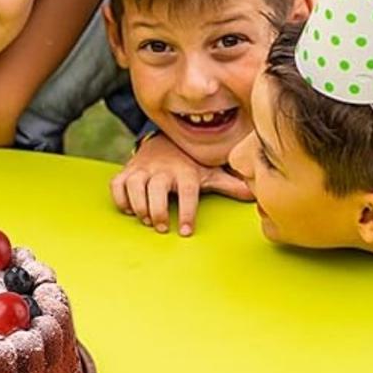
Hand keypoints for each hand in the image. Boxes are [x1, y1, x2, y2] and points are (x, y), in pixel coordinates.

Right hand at [110, 134, 252, 235]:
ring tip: (146, 221)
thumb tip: (255, 195)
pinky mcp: (126, 171)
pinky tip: (129, 209)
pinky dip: (120, 198)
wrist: (163, 141)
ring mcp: (142, 169)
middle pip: (156, 188)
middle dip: (157, 210)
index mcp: (186, 171)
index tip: (186, 231)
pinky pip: (117, 185)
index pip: (188, 191)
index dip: (187, 211)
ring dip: (138, 206)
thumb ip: (228, 185)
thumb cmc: (188, 164)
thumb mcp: (208, 173)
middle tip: (161, 228)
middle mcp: (163, 169)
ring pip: (134, 186)